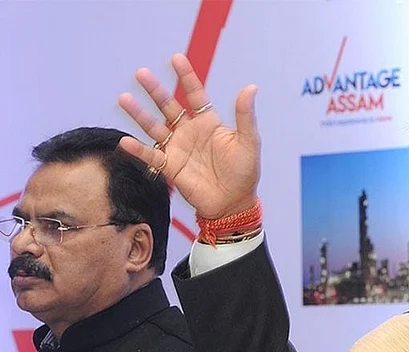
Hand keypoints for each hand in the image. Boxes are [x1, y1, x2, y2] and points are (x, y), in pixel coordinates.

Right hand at [118, 54, 260, 219]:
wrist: (234, 203)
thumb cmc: (245, 173)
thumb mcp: (249, 142)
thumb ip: (245, 116)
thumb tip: (251, 87)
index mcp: (209, 123)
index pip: (195, 94)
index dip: (186, 77)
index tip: (176, 58)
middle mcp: (190, 132)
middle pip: (169, 106)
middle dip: (155, 90)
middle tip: (141, 73)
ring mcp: (178, 148)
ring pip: (154, 127)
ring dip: (139, 114)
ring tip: (124, 98)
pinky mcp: (171, 167)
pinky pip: (151, 156)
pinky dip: (138, 149)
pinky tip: (126, 141)